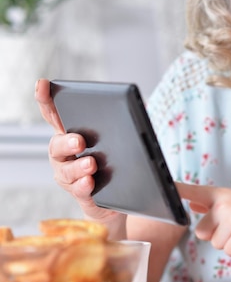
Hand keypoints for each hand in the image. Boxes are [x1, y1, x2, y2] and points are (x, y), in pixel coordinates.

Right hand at [34, 79, 119, 221]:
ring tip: (91, 164)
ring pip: (67, 171)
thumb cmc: (115, 162)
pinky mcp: (82, 195)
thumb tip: (136, 106)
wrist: (123, 196)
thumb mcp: (115, 140)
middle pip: (57, 145)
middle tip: (80, 141)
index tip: (42, 85)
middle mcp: (64, 156)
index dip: (46, 100)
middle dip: (67, 142)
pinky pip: (79, 191)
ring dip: (79, 167)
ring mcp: (70, 176)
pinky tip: (90, 182)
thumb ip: (118, 124)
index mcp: (71, 135)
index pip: (54, 116)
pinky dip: (84, 186)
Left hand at [177, 183, 230, 255]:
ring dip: (230, 242)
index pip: (192, 191)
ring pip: (216, 244)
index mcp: (220, 194)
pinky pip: (229, 251)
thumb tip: (192, 202)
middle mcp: (225, 204)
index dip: (175, 191)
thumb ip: (212, 203)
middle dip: (217, 234)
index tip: (159, 187)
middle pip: (202, 232)